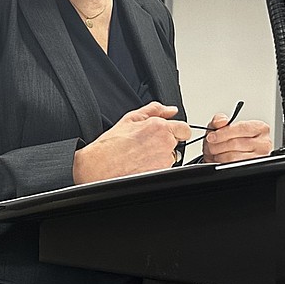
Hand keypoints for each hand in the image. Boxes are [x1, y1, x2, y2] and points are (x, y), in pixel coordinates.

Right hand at [73, 101, 190, 183]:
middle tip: (145, 144)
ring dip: (159, 156)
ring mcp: (163, 161)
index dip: (177, 131)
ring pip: (169, 157)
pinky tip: (139, 164)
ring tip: (139, 155)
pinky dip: (154, 167)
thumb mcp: (130, 118)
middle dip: (164, 143)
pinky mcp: (160, 173)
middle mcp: (165, 144)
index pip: (185, 129)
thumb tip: (171, 110)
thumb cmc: (111, 145)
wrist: (99, 167)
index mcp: (160, 127)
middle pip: (176, 143)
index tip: (169, 134)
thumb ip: (155, 110)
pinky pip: (163, 169)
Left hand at [201, 114, 272, 163]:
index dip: (224, 133)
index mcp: (260, 128)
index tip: (212, 136)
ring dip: (219, 155)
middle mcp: (263, 143)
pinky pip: (233, 166)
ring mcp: (259, 157)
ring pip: (233, 157)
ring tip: (216, 153)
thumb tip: (221, 121)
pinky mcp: (252, 168)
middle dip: (218, 145)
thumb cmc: (226, 140)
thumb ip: (219, 120)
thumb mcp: (220, 127)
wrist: (225, 156)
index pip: (242, 128)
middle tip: (211, 146)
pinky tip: (221, 160)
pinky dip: (222, 163)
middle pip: (236, 143)